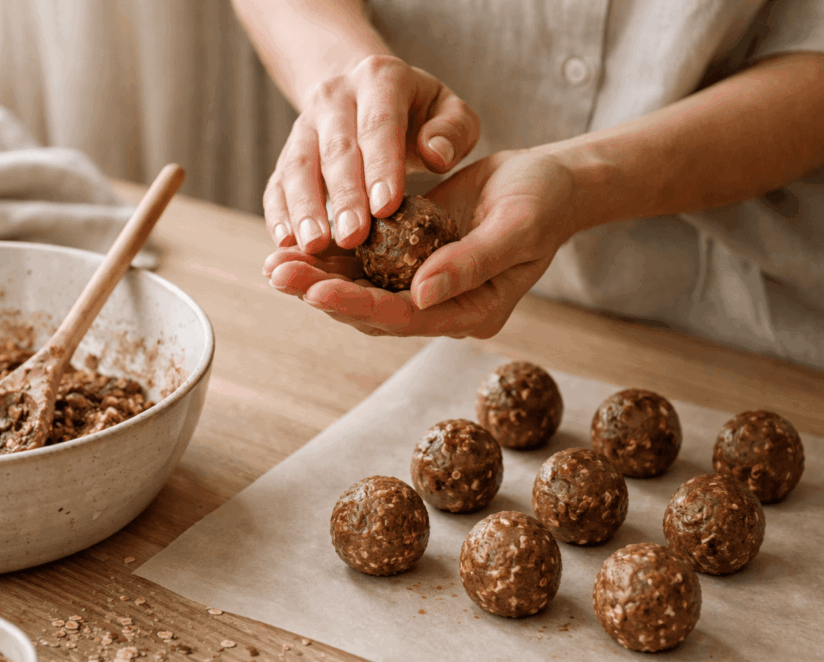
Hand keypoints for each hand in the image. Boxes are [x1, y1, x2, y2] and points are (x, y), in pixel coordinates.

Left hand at [263, 150, 581, 337]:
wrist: (549, 182)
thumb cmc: (542, 203)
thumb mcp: (515, 229)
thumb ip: (471, 263)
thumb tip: (421, 294)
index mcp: (472, 312)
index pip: (406, 317)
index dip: (358, 306)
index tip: (317, 292)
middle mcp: (442, 307)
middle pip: (373, 310)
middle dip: (322, 292)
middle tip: (276, 273)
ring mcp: (424, 285)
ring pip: (362, 290)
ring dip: (318, 277)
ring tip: (274, 263)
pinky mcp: (411, 258)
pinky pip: (367, 264)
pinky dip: (334, 256)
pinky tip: (299, 243)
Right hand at [265, 55, 479, 252]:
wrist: (368, 96)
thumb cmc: (420, 114)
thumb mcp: (449, 112)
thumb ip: (454, 130)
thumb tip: (436, 154)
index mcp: (380, 79)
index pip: (380, 124)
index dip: (381, 166)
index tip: (386, 207)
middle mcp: (335, 97)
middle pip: (336, 149)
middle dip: (343, 196)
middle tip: (352, 237)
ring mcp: (305, 124)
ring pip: (298, 166)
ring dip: (304, 208)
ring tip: (313, 246)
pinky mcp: (287, 153)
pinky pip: (277, 183)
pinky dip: (277, 213)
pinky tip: (285, 242)